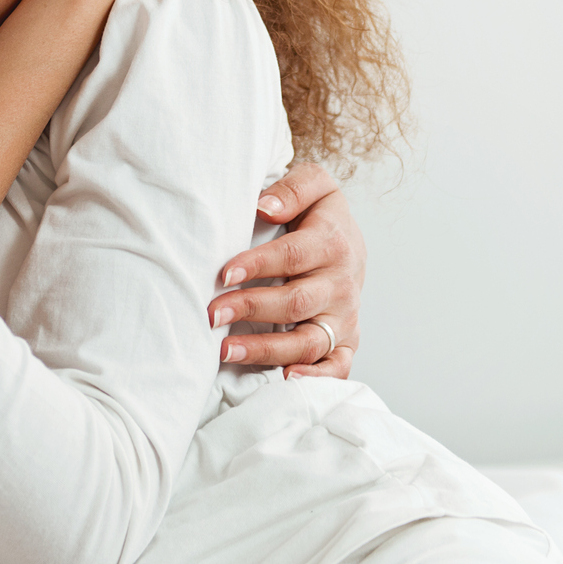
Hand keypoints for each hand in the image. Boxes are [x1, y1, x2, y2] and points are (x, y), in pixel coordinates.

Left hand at [206, 163, 365, 378]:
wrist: (350, 241)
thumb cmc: (319, 215)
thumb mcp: (314, 184)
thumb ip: (293, 188)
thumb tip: (265, 207)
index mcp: (333, 242)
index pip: (293, 256)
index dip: (258, 265)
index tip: (224, 273)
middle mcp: (342, 284)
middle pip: (296, 302)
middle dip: (251, 308)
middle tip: (212, 314)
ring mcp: (344, 317)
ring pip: (308, 341)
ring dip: (267, 349)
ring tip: (226, 351)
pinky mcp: (345, 341)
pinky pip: (337, 367)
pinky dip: (315, 379)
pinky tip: (284, 379)